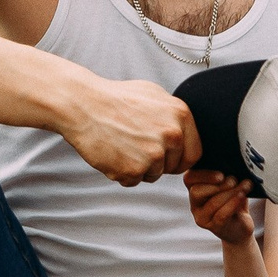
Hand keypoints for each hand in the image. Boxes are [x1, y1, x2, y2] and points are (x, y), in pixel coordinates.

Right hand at [63, 76, 200, 185]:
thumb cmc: (116, 98)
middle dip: (159, 163)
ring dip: (139, 168)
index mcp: (181, 116)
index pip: (194, 153)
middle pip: (174, 167)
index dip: (180, 158)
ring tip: (122, 145)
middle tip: (137, 148)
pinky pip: (132, 181)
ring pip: (153, 175)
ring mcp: (153, 155)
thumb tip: (186, 132)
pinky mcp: (133, 170)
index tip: (167, 156)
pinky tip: (112, 153)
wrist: (83, 105)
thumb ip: (174, 115)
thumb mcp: (154, 95)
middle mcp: (172, 136)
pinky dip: (121, 172)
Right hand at [185, 170, 254, 243]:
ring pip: (212, 203)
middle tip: (234, 181)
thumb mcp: (231, 183)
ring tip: (245, 186)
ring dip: (231, 193)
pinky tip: (242, 196)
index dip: (203, 175)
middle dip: (218, 185)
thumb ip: (226, 173)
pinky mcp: (214, 227)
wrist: (241, 226)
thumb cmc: (235, 200)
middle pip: (196, 191)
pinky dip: (233, 203)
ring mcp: (202, 217)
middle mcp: (195, 203)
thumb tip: (232, 159)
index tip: (221, 175)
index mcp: (195, 188)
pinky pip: (221, 215)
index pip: (189, 178)